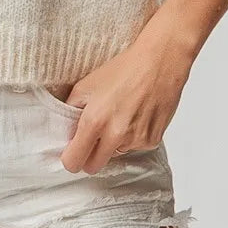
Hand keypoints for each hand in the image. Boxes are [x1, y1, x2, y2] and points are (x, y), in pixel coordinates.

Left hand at [58, 40, 191, 174]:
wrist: (160, 61)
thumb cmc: (124, 68)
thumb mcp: (87, 84)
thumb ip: (71, 109)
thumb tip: (66, 129)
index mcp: (95, 120)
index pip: (74, 161)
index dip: (70, 158)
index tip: (72, 151)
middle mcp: (116, 135)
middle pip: (94, 166)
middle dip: (90, 155)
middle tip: (93, 136)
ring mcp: (136, 140)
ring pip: (115, 154)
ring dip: (113, 142)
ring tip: (121, 114)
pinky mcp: (153, 140)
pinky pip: (135, 147)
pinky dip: (132, 136)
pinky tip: (137, 114)